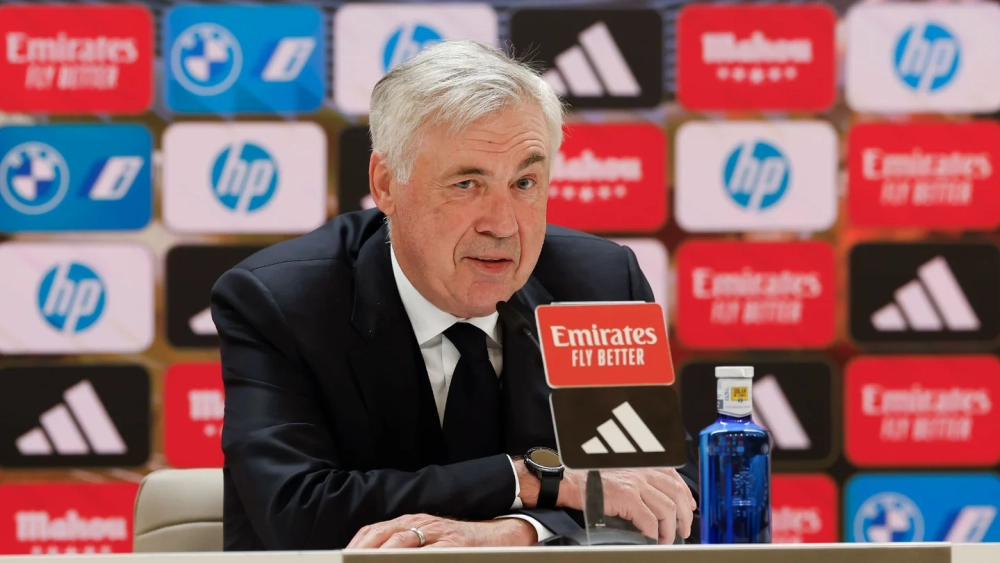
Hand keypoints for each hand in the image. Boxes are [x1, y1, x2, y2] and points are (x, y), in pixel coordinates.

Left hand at [346, 514, 536, 548]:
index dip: (357, 546)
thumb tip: (375, 556)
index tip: (345, 557)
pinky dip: (414, 561)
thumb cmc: (459, 544)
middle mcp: (421, 524)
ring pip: (401, 543)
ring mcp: (437, 533)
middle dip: (364, 553)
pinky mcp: (453, 543)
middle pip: (383, 536)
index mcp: (410, 523)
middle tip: (353, 562)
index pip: (374, 531)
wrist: (499, 537)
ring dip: (384, 557)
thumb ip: (404, 547)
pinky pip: (429, 554)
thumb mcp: (428, 540)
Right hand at [558, 468, 695, 544]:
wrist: (571, 482)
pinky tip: (651, 538)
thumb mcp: (621, 473)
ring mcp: (635, 484)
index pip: (673, 476)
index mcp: (642, 464)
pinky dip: (654, 532)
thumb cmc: (591, 479)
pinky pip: (649, 520)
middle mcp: (642, 471)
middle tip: (684, 529)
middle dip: (684, 514)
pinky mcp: (627, 498)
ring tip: (667, 539)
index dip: (685, 493)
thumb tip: (656, 501)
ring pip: (667, 508)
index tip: (689, 505)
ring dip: (670, 528)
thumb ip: (639, 482)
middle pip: (676, 492)